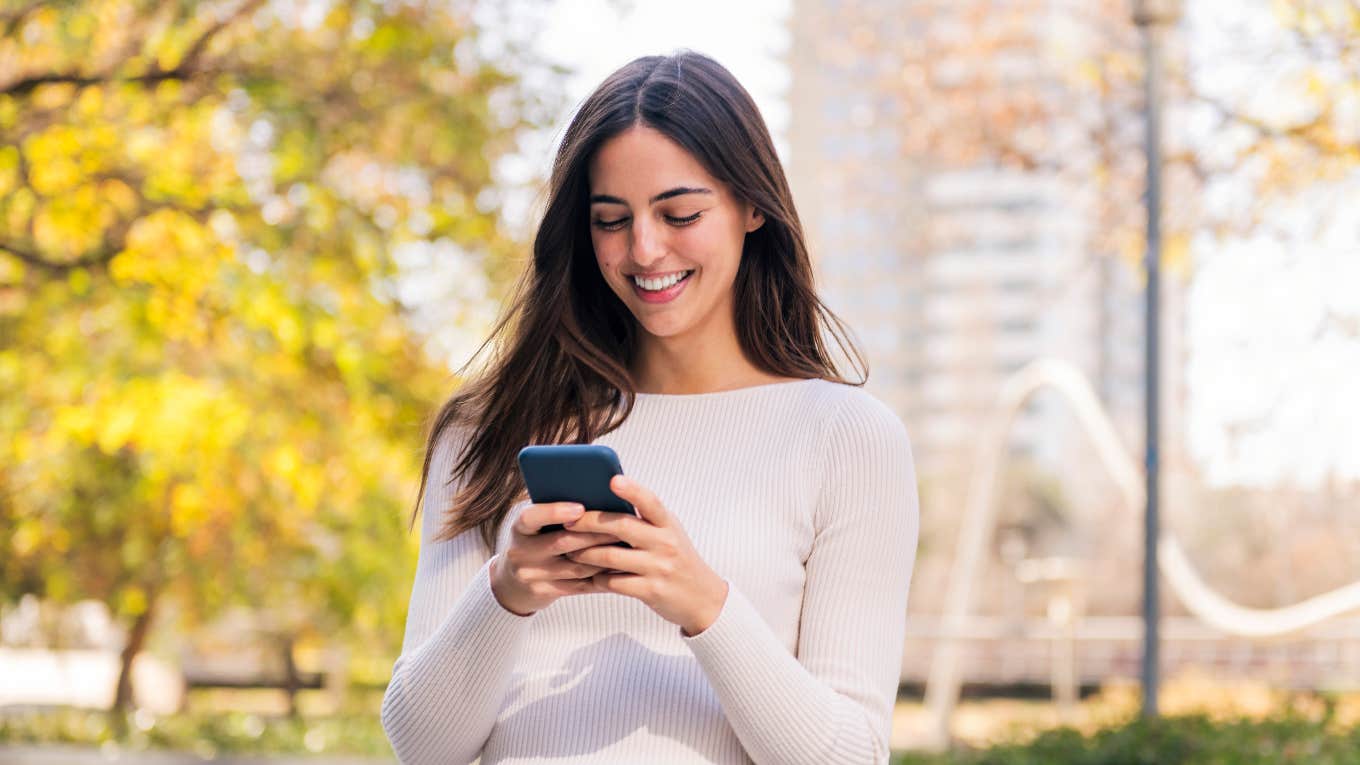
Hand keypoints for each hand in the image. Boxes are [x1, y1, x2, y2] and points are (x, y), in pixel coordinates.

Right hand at [489, 501, 619, 616]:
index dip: (555, 512)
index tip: (580, 508)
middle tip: (622, 525)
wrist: (513, 582)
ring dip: (603, 557)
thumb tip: (596, 496)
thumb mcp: (536, 525)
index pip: (531, 517)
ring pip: (575, 566)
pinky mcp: (544, 592)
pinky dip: (600, 576)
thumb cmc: (535, 541)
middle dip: (594, 534)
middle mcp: (520, 552)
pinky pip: (578, 585)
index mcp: (519, 528)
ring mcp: (531, 575)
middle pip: (561, 543)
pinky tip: (619, 568)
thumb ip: (556, 512)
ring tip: (626, 546)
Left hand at [563, 475, 728, 635]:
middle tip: (568, 521)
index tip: (613, 480)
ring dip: (585, 553)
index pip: (651, 502)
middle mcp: (665, 543)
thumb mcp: (669, 534)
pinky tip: (587, 576)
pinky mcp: (650, 591)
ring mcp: (658, 568)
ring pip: (611, 556)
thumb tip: (607, 500)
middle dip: (589, 523)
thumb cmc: (678, 561)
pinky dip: (596, 578)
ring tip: (569, 550)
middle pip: (621, 526)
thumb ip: (645, 520)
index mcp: (668, 525)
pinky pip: (614, 582)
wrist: (703, 599)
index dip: (632, 490)